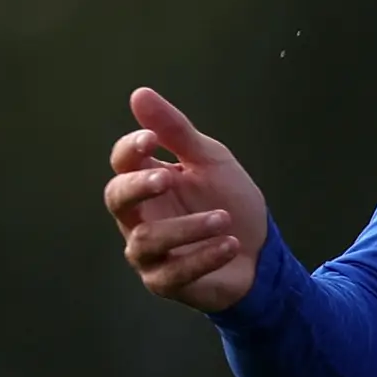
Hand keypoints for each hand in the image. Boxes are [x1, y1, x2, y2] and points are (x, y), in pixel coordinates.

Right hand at [104, 87, 272, 312]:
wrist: (260, 253)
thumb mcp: (210, 161)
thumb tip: (139, 94)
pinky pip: (174, 273)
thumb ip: (177, 132)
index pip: (123, 162)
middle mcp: (138, 216)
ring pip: (147, 239)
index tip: (152, 139)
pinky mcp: (165, 282)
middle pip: (116, 199)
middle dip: (138, 187)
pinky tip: (230, 244)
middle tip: (167, 178)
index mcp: (145, 182)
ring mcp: (148, 252)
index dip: (131, 149)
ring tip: (223, 218)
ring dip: (187, 227)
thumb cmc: (229, 202)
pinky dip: (203, 257)